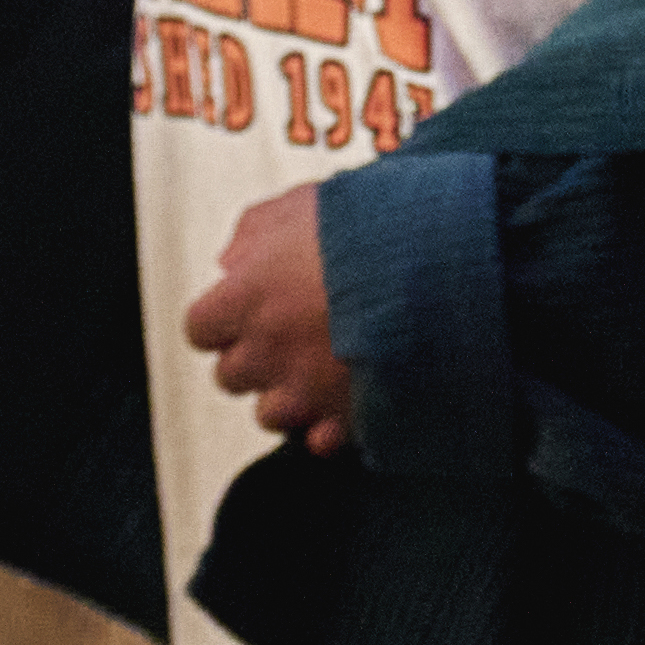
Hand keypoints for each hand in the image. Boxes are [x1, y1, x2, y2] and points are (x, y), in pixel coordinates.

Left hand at [186, 183, 356, 452]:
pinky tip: (351, 396)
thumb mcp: (307, 204)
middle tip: (295, 330)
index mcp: (246, 298)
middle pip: (232, 375)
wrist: (444, 268)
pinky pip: (320, 441)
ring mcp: (306, 393)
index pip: (200, 328)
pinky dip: (330, 425)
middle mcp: (266, 353)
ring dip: (291, 393)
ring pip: (271, 414)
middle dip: (257, 356)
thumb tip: (229, 262)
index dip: (225, 318)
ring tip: (328, 364)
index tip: (249, 307)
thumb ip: (256, 230)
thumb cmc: (375, 229)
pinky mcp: (348, 421)